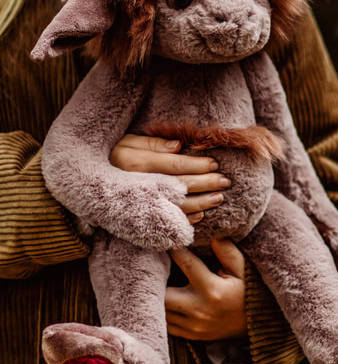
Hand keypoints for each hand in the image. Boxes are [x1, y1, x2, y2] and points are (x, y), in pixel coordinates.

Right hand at [110, 134, 230, 223]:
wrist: (86, 184)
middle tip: (225, 182)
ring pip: (176, 206)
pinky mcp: (140, 219)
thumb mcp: (127, 142)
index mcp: (136, 163)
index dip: (198, 165)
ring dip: (201, 203)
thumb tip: (179, 146)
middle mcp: (139, 185)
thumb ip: (153, 143)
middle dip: (206, 183)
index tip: (215, 164)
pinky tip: (201, 215)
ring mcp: (139, 205)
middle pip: (180, 185)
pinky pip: (166, 222)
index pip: (175, 165)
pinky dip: (186, 220)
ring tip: (219, 198)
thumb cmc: (112, 155)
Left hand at [165, 238, 246, 340]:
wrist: (257, 325)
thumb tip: (213, 236)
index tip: (169, 240)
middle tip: (155, 265)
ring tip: (157, 281)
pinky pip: (167, 325)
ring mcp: (193, 325)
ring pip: (161, 310)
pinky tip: (166, 299)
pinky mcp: (192, 335)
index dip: (174, 250)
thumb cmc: (249, 292)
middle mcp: (198, 309)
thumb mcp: (243, 269)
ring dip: (158, 296)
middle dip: (157, 279)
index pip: (185, 263)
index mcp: (211, 289)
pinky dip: (164, 311)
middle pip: (162, 294)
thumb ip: (228, 252)